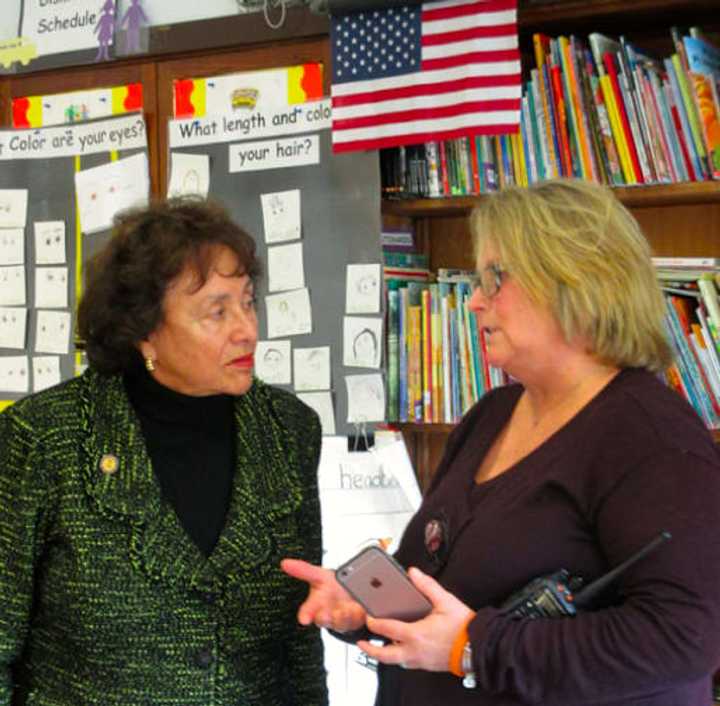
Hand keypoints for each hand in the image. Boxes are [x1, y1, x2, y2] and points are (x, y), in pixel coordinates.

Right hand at [280, 558, 366, 631]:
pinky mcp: (359, 620)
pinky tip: (361, 608)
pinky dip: (361, 615)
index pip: (307, 612)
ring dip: (343, 617)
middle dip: (325, 618)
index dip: (305, 615)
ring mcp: (344, 619)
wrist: (354, 594)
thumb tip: (285, 563)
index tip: (304, 618)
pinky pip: (361, 620)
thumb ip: (303, 570)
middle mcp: (329, 615)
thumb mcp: (319, 576)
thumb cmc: (334, 588)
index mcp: (317, 605)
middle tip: (325, 614)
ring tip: (345, 609)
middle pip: (325, 620)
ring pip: (342, 622)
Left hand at [356, 567, 474, 672]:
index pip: (387, 629)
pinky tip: (402, 647)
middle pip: (385, 656)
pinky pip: (408, 663)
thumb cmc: (464, 628)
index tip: (368, 617)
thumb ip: (427, 586)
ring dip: (386, 654)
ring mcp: (420, 661)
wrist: (478, 647)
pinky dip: (400, 656)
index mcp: (416, 635)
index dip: (374, 623)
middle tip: (362, 642)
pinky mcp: (427, 665)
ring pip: (396, 662)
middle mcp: (415, 651)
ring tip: (381, 644)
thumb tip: (414, 573)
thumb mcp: (445, 601)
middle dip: (370, 649)